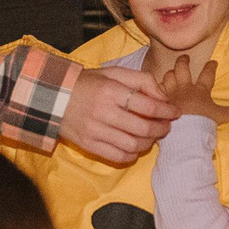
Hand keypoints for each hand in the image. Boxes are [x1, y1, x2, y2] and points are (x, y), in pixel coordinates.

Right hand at [61, 67, 177, 163]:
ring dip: (149, 143)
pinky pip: (118, 156)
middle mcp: (104, 112)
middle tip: (167, 126)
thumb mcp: (113, 72)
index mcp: (111, 91)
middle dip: (161, 128)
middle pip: (143, 128)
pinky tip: (136, 147)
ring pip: (133, 145)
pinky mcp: (89, 145)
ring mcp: (95, 131)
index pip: (148, 105)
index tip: (175, 111)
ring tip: (153, 136)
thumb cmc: (88, 83)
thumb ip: (141, 80)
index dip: (166, 111)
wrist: (54, 98)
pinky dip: (132, 155)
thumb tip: (162, 96)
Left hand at [155, 57, 228, 129]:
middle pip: (182, 68)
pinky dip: (155, 88)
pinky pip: (155, 89)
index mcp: (200, 91)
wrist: (183, 133)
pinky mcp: (159, 101)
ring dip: (170, 73)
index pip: (207, 74)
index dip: (211, 66)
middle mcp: (185, 88)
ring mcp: (170, 94)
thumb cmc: (202, 124)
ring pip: (168, 76)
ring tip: (172, 73)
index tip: (213, 61)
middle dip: (183, 61)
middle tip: (185, 57)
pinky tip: (155, 88)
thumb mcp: (221, 117)